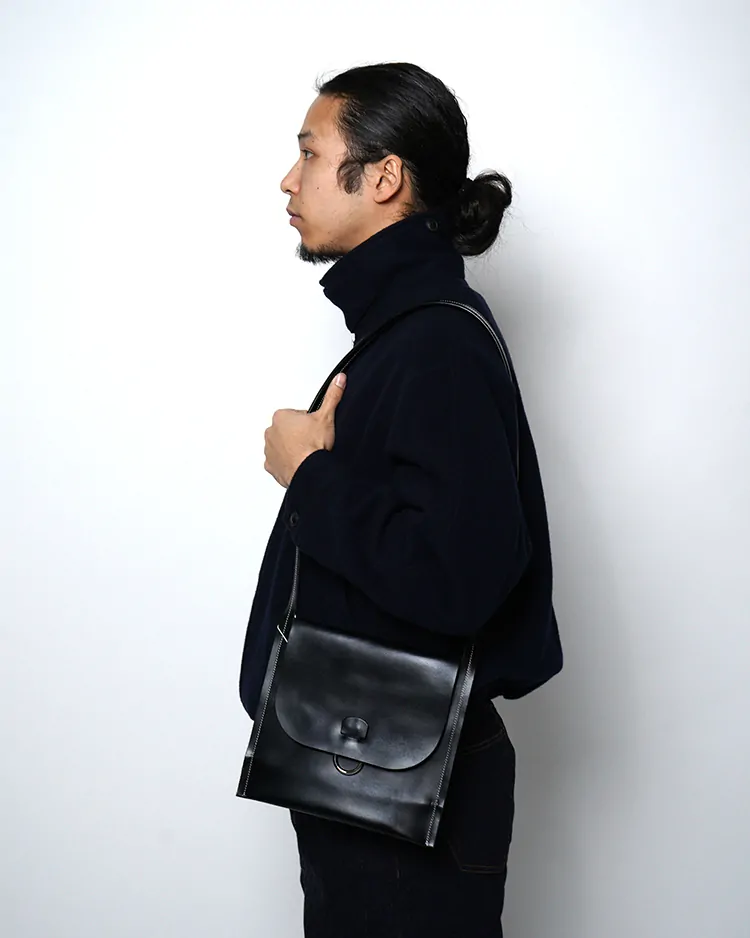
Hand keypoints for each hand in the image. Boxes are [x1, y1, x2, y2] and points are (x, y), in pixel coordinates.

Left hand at [263, 373, 346, 487]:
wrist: (309, 471)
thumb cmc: (313, 446)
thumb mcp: (326, 416)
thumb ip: (332, 396)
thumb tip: (339, 380)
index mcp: (281, 417)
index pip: (296, 415)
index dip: (308, 422)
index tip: (314, 429)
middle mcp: (271, 432)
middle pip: (288, 430)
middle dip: (298, 434)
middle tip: (312, 441)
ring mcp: (269, 450)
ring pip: (282, 446)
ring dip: (292, 448)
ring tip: (307, 453)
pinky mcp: (271, 466)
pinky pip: (278, 462)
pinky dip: (287, 463)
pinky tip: (299, 463)